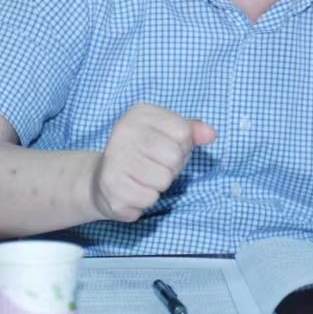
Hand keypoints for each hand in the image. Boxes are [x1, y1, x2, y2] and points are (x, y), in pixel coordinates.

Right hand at [92, 103, 216, 222]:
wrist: (101, 178)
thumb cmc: (143, 153)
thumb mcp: (167, 133)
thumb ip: (192, 130)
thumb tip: (211, 134)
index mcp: (140, 114)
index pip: (183, 132)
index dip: (182, 146)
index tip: (165, 147)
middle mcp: (123, 131)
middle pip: (174, 157)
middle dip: (171, 168)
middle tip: (154, 166)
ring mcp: (115, 159)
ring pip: (163, 181)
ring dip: (158, 185)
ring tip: (143, 177)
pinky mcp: (111, 187)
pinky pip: (148, 199)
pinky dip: (144, 200)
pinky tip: (132, 190)